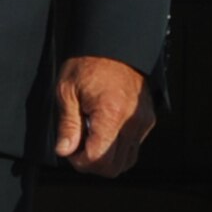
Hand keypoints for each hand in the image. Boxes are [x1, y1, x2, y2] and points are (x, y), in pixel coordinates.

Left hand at [53, 54, 153, 176]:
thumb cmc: (89, 63)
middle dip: (92, 163)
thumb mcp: (67, 91)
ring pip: (126, 161)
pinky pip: (133, 147)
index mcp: (112, 114)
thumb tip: (64, 151)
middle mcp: (133, 122)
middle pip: (114, 167)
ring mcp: (143, 123)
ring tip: (89, 138)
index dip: (80, 162)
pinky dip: (117, 148)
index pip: (99, 159)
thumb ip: (67, 125)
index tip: (69, 150)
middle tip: (77, 146)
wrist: (115, 44)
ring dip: (106, 158)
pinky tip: (102, 132)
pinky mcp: (147, 121)